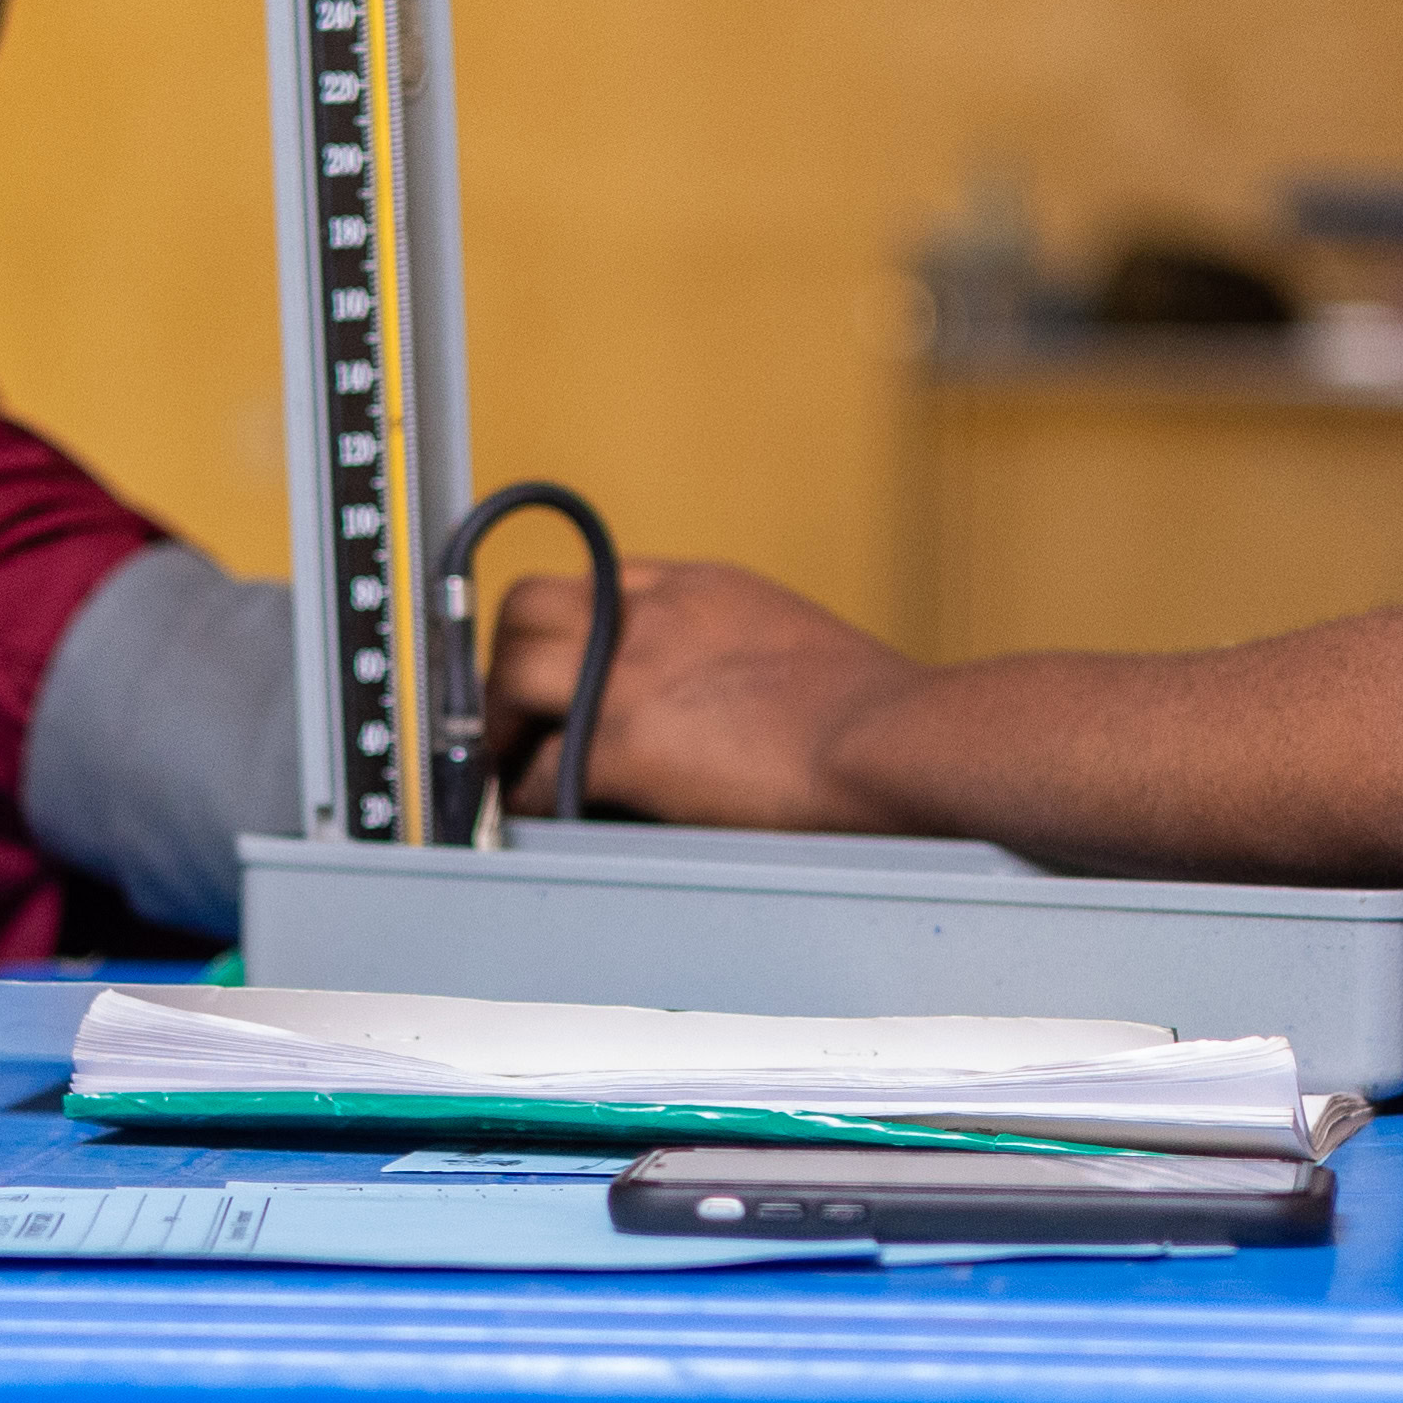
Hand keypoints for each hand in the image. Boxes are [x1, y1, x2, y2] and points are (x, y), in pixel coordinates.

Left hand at [489, 557, 927, 831]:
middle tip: (509, 716)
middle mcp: (655, 616)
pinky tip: (543, 822)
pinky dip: (529, 798)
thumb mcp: (799, 645)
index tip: (559, 666)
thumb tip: (732, 702)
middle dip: (506, 661)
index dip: (566, 629)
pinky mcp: (628, 742)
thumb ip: (745, 656)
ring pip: (512, 674)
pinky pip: (537, 770)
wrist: (901, 742)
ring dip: (500, 726)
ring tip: (509, 770)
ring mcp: (634, 675)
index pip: (597, 581)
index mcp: (701, 590)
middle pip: (529, 606)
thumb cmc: (884, 717)